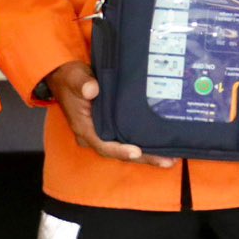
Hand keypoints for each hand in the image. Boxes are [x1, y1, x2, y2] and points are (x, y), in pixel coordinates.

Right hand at [45, 60, 175, 167]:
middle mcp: (95, 135)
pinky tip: (162, 145)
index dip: (119, 150)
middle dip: (143, 158)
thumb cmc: (71, 79)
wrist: (68, 78)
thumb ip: (82, 84)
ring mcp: (104, 133)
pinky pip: (128, 140)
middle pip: (120, 152)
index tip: (136, 152)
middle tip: (167, 161)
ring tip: (171, 158)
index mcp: (85, 128)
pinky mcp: (112, 127)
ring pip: (126, 148)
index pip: (103, 144)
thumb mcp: (74, 78)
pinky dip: (144, 144)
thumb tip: (92, 90)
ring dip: (147, 154)